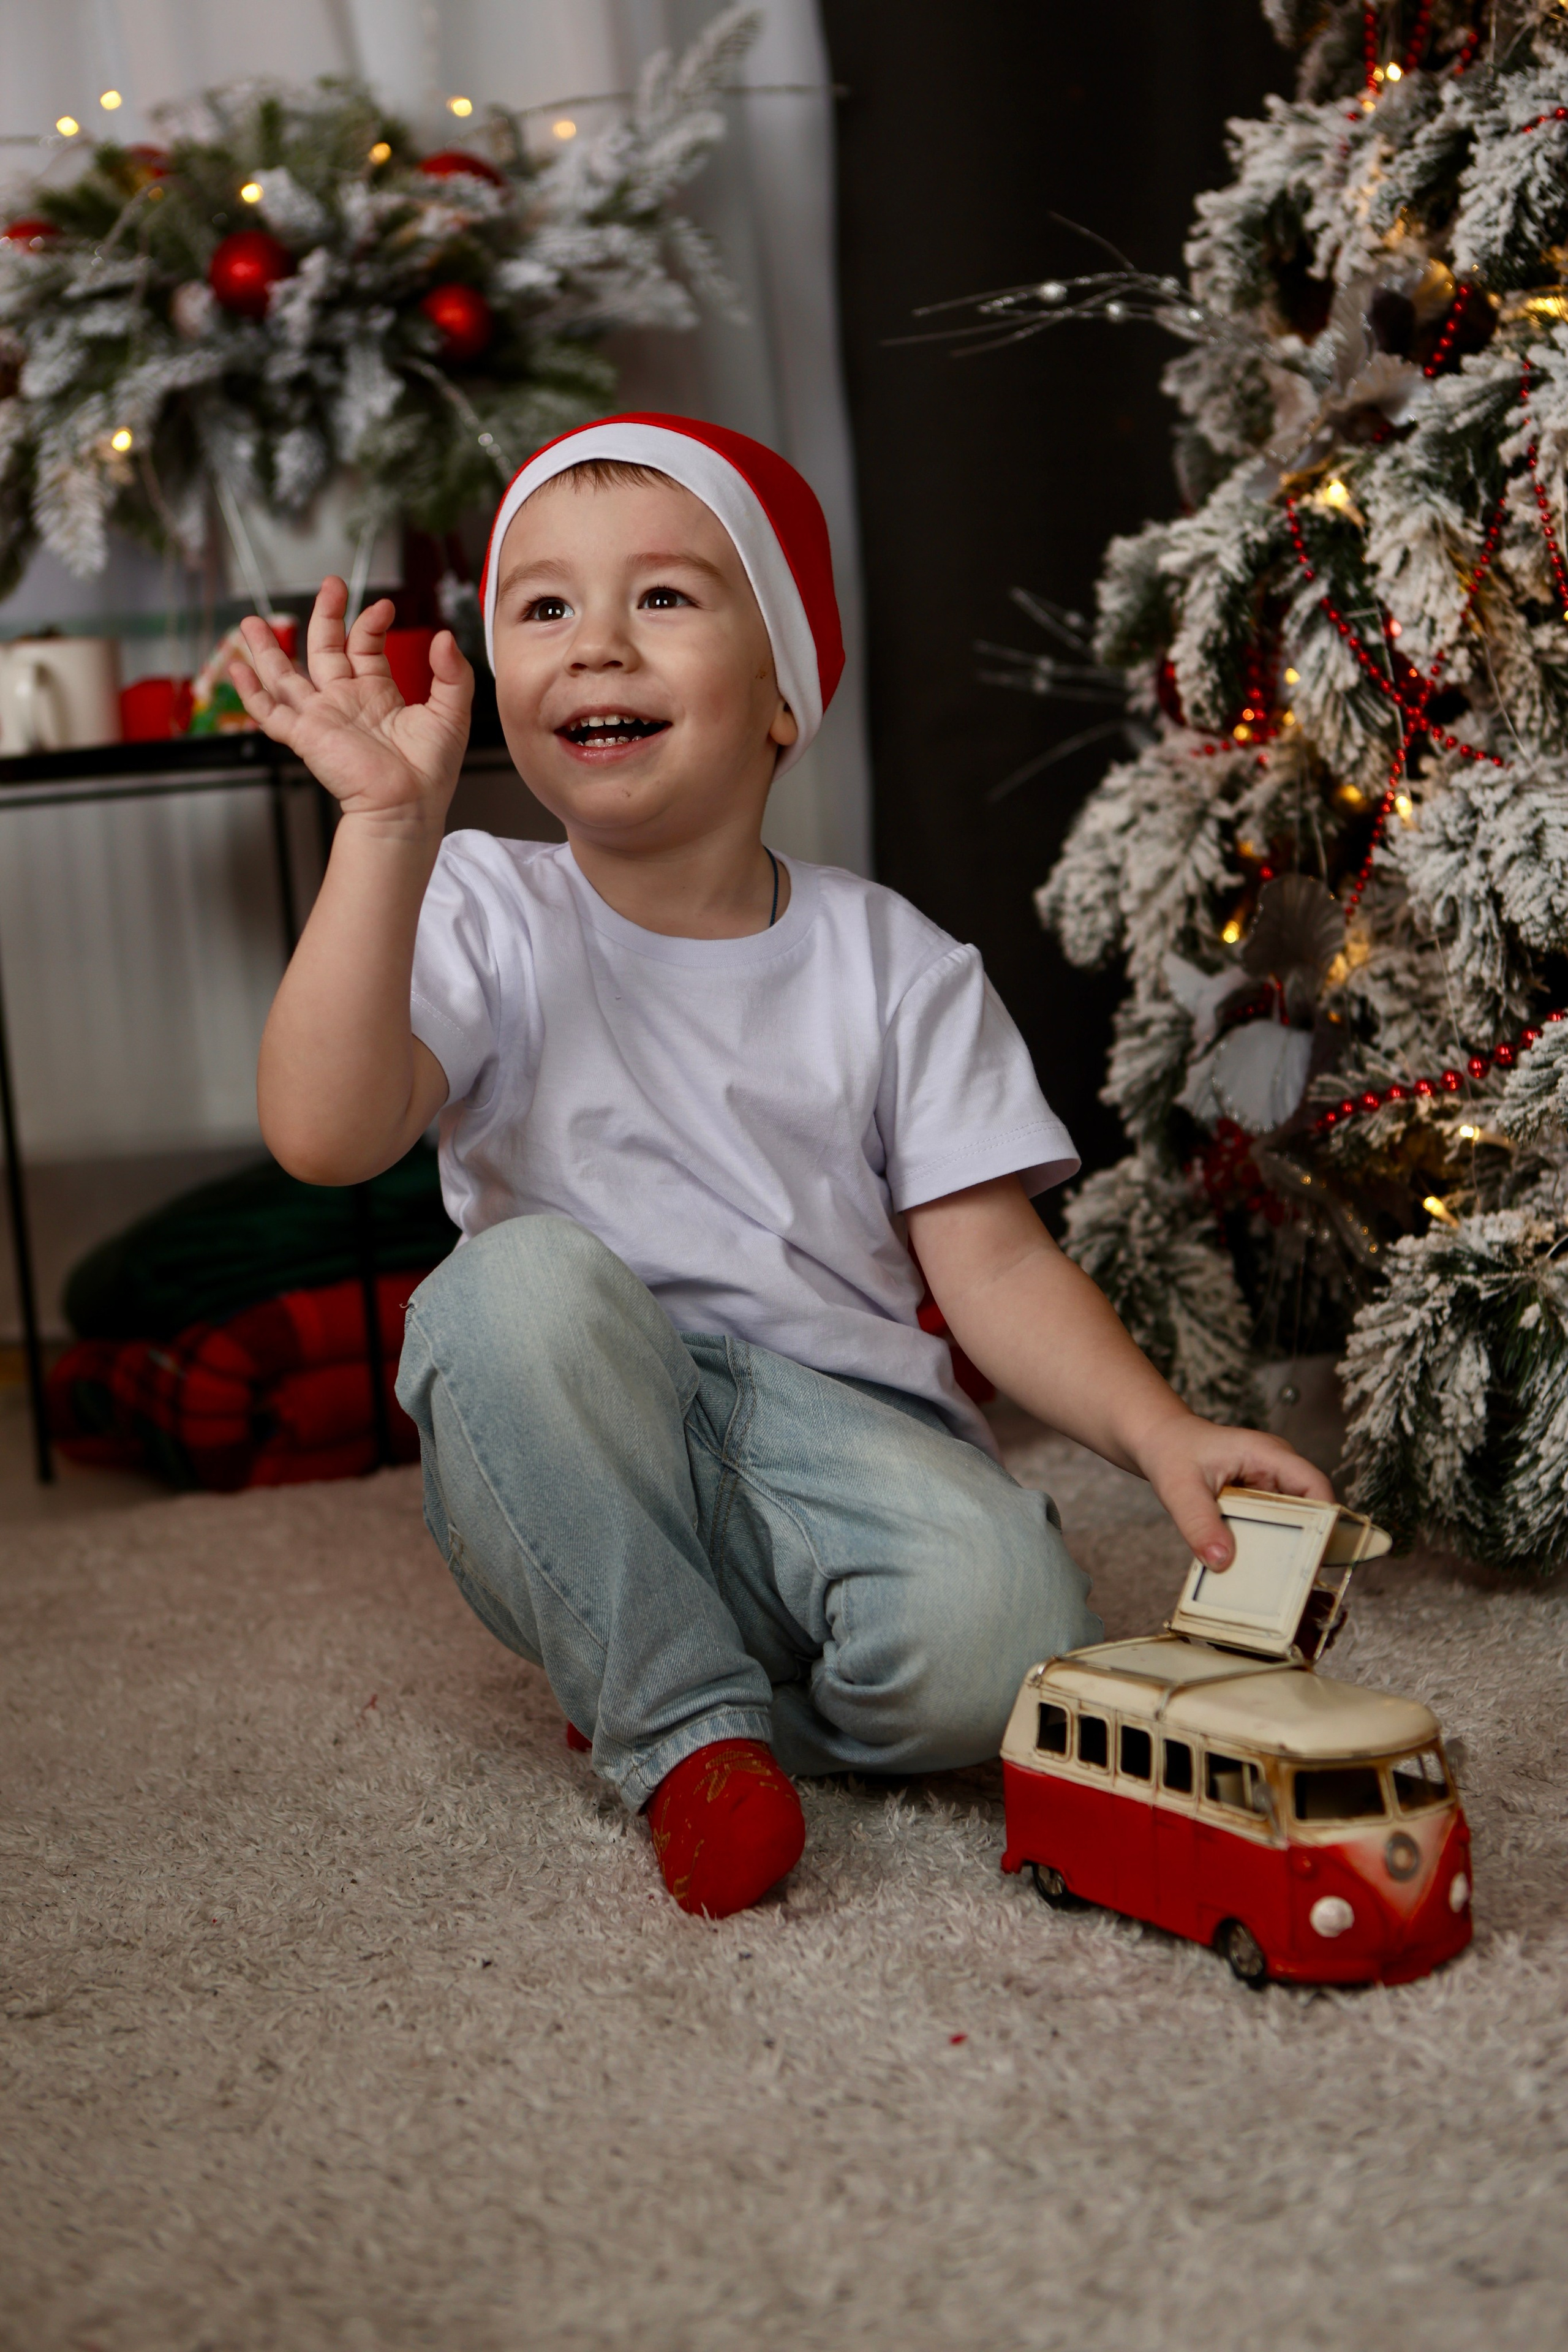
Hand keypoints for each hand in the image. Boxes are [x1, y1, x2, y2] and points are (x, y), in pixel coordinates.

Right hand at [229, 578, 472, 828]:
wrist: (409, 805)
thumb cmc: (430, 771)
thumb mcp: (451, 713)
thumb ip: (452, 674)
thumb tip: (444, 637)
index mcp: (377, 694)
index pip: (364, 646)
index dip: (370, 624)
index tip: (384, 607)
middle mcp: (345, 701)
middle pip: (324, 649)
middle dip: (325, 615)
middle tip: (329, 585)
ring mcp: (321, 717)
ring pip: (285, 676)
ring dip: (268, 649)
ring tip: (252, 621)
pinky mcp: (305, 736)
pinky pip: (269, 712)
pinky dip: (250, 693)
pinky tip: (237, 670)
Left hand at [1135, 1412, 1335, 1569]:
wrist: (1160, 1441)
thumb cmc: (1172, 1451)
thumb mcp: (1179, 1489)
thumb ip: (1199, 1524)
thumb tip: (1221, 1561)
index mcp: (1267, 1454)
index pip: (1313, 1485)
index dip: (1325, 1518)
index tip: (1318, 1554)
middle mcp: (1276, 1469)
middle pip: (1310, 1508)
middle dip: (1307, 1541)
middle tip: (1299, 1580)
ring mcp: (1269, 1486)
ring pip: (1292, 1521)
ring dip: (1286, 1547)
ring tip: (1280, 1583)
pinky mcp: (1257, 1502)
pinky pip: (1271, 1526)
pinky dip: (1266, 1546)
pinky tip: (1256, 1569)